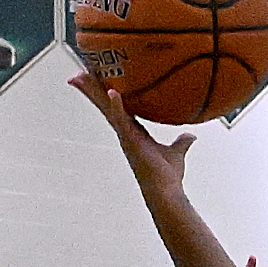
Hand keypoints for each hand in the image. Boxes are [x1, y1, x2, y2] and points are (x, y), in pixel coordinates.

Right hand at [70, 72, 194, 195]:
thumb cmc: (168, 177)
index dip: (106, 94)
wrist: (166, 192)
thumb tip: (191, 136)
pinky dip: (117, 106)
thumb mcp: (176, 153)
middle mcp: (124, 133)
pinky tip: (111, 91)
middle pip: (104, 105)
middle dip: (91, 90)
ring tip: (80, 77)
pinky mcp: (130, 141)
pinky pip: (122, 119)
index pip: (117, 108)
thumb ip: (182, 143)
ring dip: (93, 92)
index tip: (96, 81)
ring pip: (106, 108)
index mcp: (133, 132)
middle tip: (76, 74)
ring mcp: (125, 136)